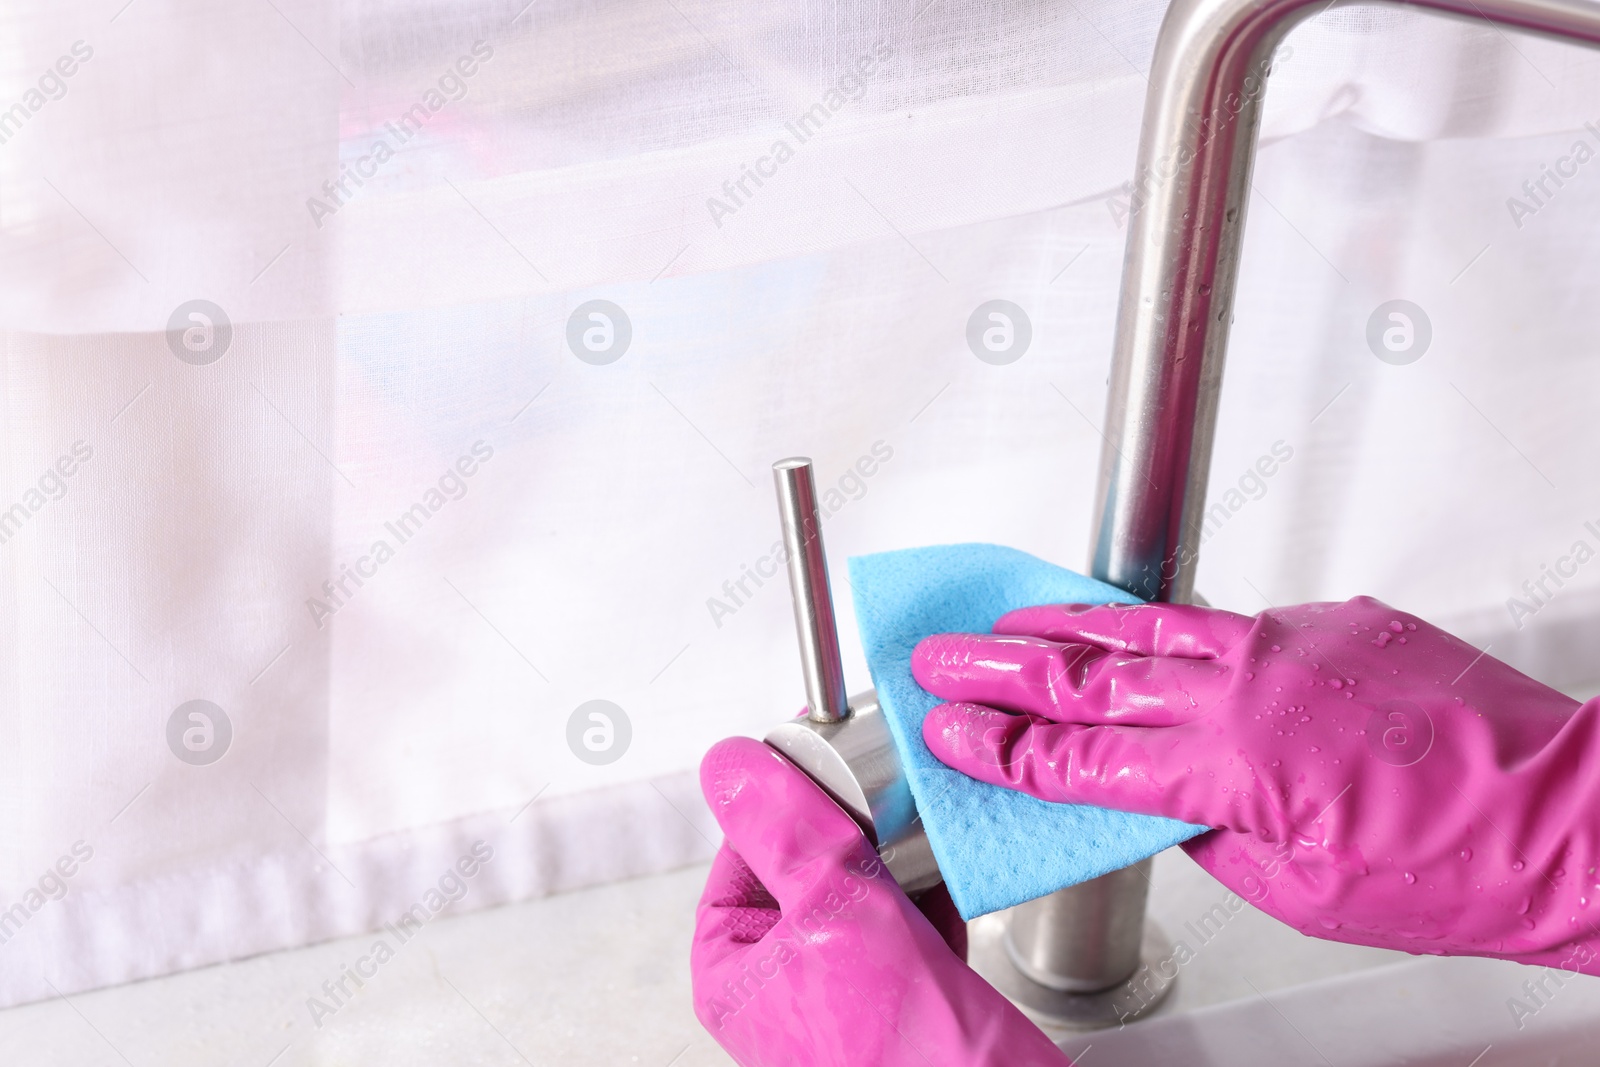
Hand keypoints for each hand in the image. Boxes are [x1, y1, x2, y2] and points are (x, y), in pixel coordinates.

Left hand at [692, 737, 1067, 1066]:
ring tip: (916, 825)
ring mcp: (845, 994)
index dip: (782, 804)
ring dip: (893, 857)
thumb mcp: (835, 912)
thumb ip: (785, 833)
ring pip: (860, 894)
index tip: (818, 765)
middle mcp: (784, 985)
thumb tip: (730, 767)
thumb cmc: (903, 1056)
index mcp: (737, 973)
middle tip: (877, 791)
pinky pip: (907, 926)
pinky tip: (948, 869)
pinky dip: (929, 895)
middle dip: (848, 830)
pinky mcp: (904, 1000)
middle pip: (803, 870)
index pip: (740, 855)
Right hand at [912, 597, 1599, 973]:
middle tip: (941, 660)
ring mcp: (1291, 641)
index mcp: (1230, 765)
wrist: (1566, 813)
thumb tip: (1158, 802)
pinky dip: (1170, 631)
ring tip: (1010, 624)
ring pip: (1151, 627)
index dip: (1004, 750)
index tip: (954, 736)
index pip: (1081, 759)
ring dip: (1069, 628)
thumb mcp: (1297, 888)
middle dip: (1002, 669)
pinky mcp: (1331, 621)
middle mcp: (1250, 686)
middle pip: (1092, 676)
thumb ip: (1207, 830)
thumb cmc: (1456, 868)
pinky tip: (1140, 632)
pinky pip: (1230, 623)